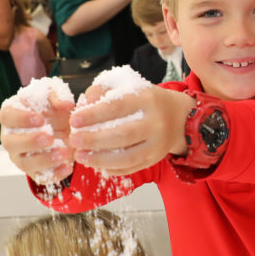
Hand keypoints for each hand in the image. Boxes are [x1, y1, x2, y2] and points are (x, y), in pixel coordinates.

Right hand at [0, 91, 76, 182]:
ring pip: (25, 163)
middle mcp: (12, 138)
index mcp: (12, 116)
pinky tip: (69, 166)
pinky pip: (41, 177)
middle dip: (30, 142)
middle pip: (11, 143)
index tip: (41, 119)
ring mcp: (21, 156)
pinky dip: (55, 174)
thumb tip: (66, 104)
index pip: (7, 116)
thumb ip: (58, 96)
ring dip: (43, 160)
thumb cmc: (52, 108)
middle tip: (49, 138)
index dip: (21, 119)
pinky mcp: (35, 170)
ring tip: (63, 152)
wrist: (64, 127)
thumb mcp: (55, 96)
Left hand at [68, 84, 193, 174]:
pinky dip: (113, 169)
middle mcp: (156, 123)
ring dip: (100, 159)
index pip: (117, 107)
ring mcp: (158, 144)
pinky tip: (97, 166)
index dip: (94, 115)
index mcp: (148, 99)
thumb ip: (105, 89)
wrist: (181, 117)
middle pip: (122, 135)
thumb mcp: (130, 86)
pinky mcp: (156, 158)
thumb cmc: (148, 100)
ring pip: (128, 157)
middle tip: (73, 140)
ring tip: (80, 156)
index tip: (74, 121)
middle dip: (94, 140)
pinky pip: (133, 168)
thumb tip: (84, 102)